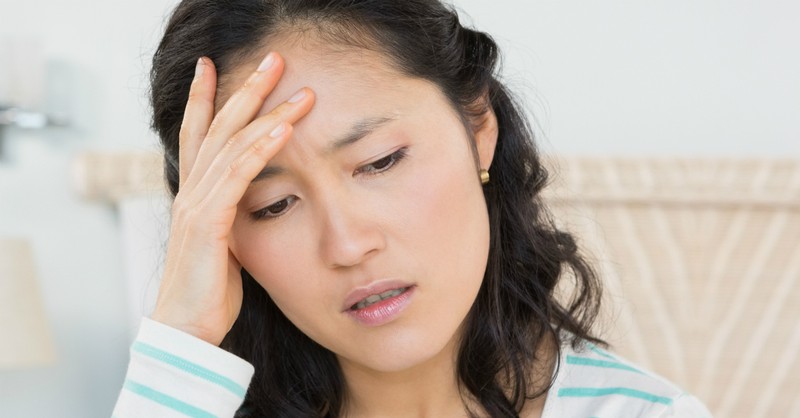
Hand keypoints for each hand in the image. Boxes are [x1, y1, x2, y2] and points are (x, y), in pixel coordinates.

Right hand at [151, 53, 313, 344]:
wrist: (187, 328)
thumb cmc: (208, 290)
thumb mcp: (225, 244)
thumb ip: (232, 217)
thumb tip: (254, 204)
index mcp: (195, 194)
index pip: (199, 134)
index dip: (205, 98)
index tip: (213, 65)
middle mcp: (191, 191)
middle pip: (218, 126)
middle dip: (246, 90)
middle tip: (273, 58)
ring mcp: (197, 204)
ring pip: (232, 144)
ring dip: (266, 113)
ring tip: (298, 92)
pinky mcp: (209, 222)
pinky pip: (239, 176)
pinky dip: (261, 150)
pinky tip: (284, 131)